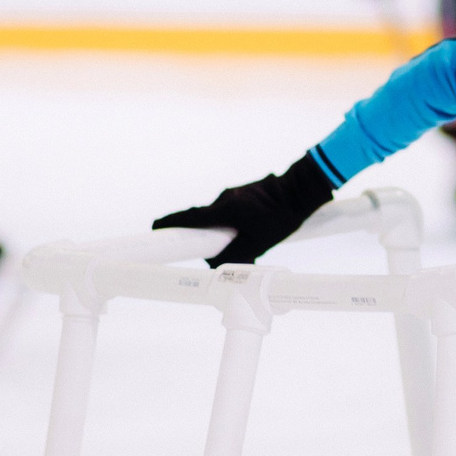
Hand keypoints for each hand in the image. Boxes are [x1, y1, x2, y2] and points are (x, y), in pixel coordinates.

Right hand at [153, 153, 334, 266]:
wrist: (301, 190)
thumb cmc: (282, 216)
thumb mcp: (259, 242)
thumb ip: (236, 256)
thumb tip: (216, 265)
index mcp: (224, 210)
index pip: (189, 218)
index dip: (169, 223)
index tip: (154, 228)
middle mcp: (225, 199)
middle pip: (199, 217)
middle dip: (194, 232)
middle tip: (191, 246)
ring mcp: (233, 194)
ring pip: (216, 215)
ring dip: (218, 230)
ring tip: (234, 242)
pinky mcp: (242, 194)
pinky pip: (228, 210)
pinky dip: (229, 222)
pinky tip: (246, 232)